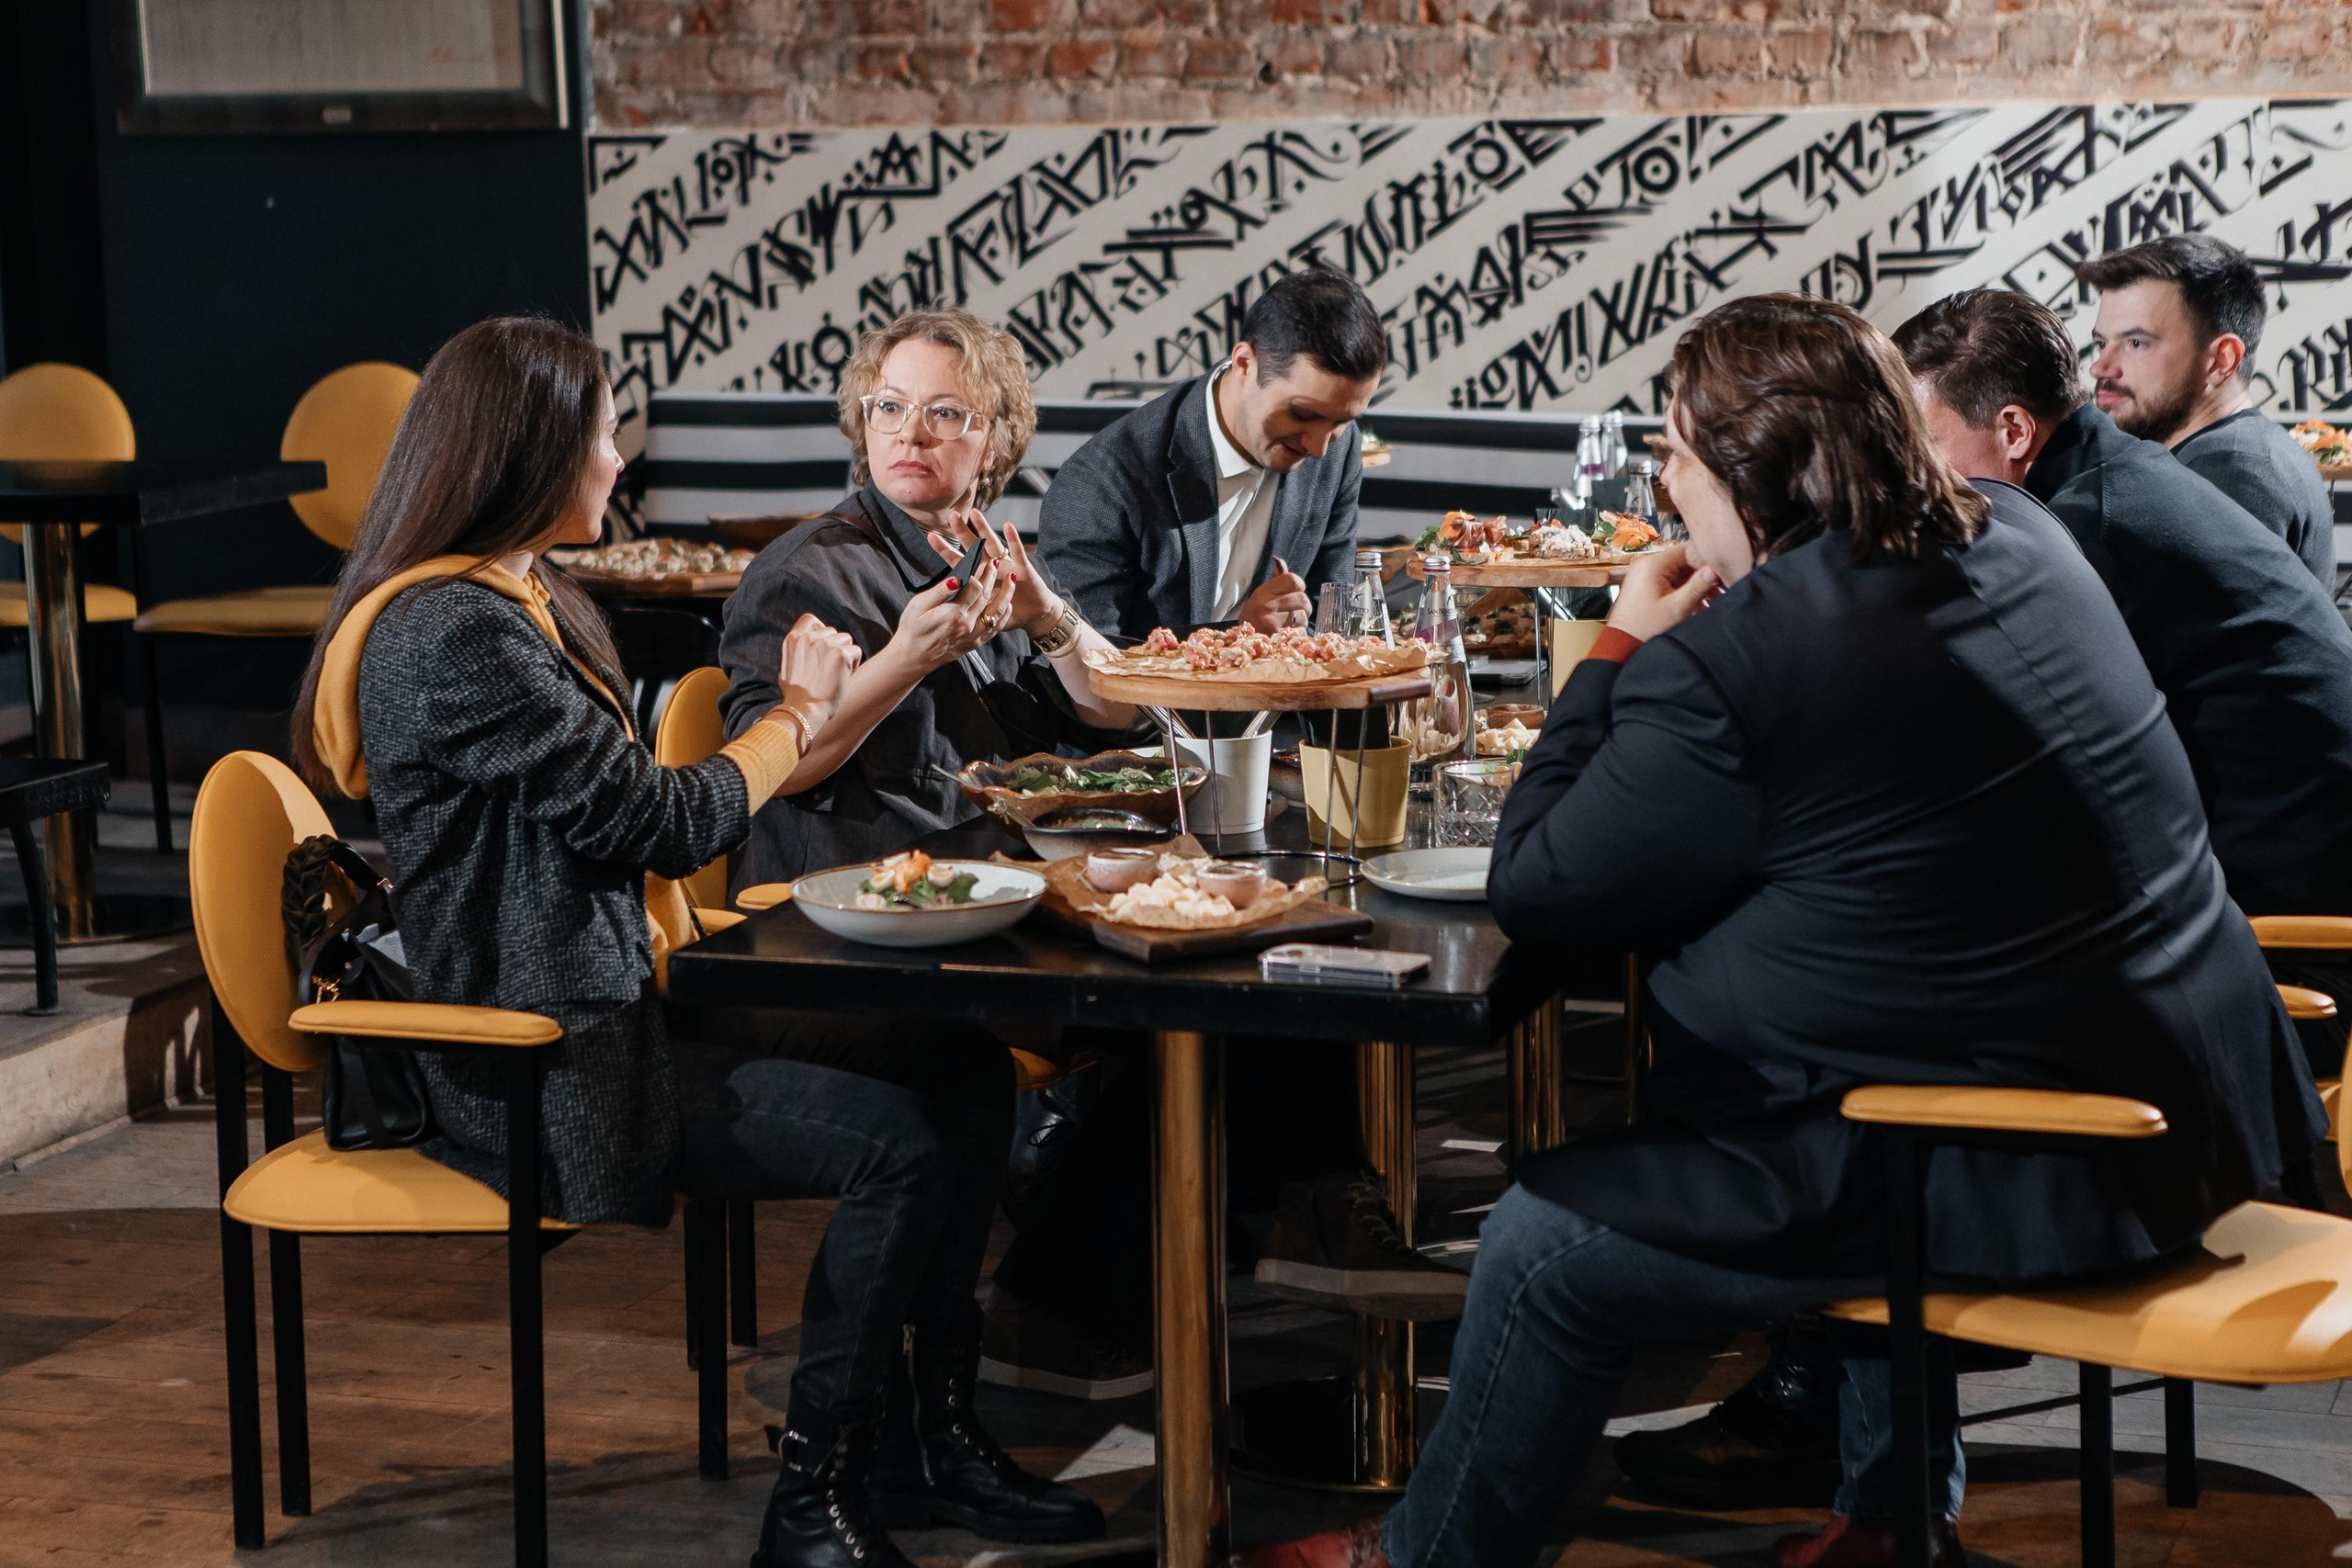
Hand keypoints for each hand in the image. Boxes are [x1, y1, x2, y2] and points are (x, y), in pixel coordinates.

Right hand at [776, 613, 860, 728]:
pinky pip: (856, 651)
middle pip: (832, 632)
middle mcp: (809, 638)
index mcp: (793, 640)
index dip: (820, 629)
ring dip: (846, 654)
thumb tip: (808, 645)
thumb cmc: (796, 695)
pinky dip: (854, 664)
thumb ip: (798, 651)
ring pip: (846, 640)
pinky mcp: (841, 653)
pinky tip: (846, 676)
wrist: (804, 709)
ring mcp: (825, 644)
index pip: (809, 619)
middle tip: (831, 668)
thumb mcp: (787, 667)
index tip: (823, 644)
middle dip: (835, 647)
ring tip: (838, 673)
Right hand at [885, 554, 1017, 674]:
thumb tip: (956, 578)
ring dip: (1006, 595)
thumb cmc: (912, 630)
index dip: (980, 574)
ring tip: (1011, 581)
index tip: (982, 563)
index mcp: (953, 614)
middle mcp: (967, 625)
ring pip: (997, 613)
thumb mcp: (918, 605)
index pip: (975, 588)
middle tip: (997, 563)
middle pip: (987, 597)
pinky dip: (1004, 616)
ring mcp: (973, 636)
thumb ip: (939, 591)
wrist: (913, 658)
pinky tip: (1007, 605)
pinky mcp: (975, 643)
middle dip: (993, 578)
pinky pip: (996, 629)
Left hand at [926, 510, 1054, 628]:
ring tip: (975, 514)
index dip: (946, 550)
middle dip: (963, 531)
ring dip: (984, 529)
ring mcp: (1008, 565)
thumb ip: (968, 605)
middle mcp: (992, 566)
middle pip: (974, 547)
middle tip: (952, 515)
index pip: (959, 562)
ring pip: (993, 544)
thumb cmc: (1007, 611)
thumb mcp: (983, 610)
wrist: (1033, 616)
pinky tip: (1007, 526)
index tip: (931, 536)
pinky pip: (1018, 553)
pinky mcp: (1024, 568)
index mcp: (980, 576)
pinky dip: (1013, 540)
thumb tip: (941, 611)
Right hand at [1238, 558, 1309, 632]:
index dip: (1299, 587)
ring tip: (1288, 627)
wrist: (1244, 645)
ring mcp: (1271, 622)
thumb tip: (1280, 562)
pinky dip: (1298, 636)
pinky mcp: (1277, 637)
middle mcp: (1265, 605)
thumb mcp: (1260, 598)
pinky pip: (1301, 633)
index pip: (1293, 580)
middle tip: (1294, 614)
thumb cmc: (1255, 620)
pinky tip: (1286, 637)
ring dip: (1301, 624)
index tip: (1294, 595)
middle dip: (1303, 608)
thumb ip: (1274, 581)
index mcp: (1263, 593)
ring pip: (1303, 617)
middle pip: (1303, 599)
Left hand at [1605, 543, 1720, 641]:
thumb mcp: (1677, 608)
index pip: (1687, 550)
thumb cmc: (1645, 629)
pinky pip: (1669, 581)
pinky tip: (1696, 603)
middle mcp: (1646, 565)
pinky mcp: (1645, 585)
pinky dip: (1683, 590)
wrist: (1621, 645)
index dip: (1706, 561)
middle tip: (1719, 589)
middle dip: (1701, 575)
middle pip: (1683, 561)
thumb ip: (1697, 586)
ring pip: (1678, 572)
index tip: (1721, 573)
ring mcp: (1644, 574)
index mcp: (1652, 565)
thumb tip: (1714, 569)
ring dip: (1694, 584)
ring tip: (1710, 599)